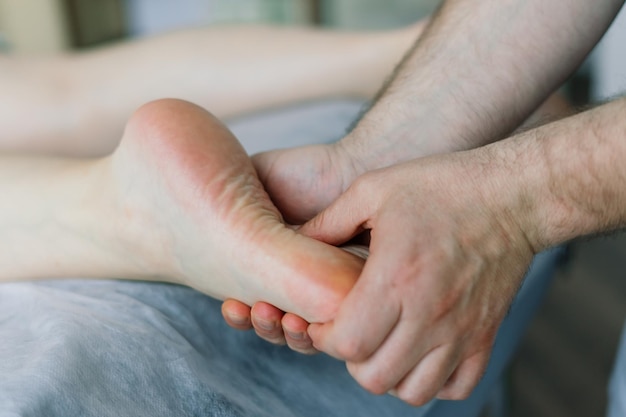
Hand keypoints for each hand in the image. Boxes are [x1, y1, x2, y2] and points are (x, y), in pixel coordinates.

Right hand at [221, 142, 364, 351]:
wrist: (347, 171)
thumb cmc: (302, 175)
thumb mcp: (252, 187)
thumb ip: (227, 208)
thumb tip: (204, 235)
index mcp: (269, 264)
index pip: (248, 303)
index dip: (238, 312)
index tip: (230, 305)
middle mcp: (295, 282)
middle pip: (270, 322)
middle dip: (254, 323)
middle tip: (246, 309)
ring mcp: (322, 292)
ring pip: (297, 333)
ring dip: (278, 332)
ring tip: (272, 314)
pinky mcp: (349, 299)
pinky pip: (329, 330)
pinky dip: (310, 334)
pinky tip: (300, 321)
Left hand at [300, 146, 536, 404]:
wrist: (512, 196)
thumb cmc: (441, 187)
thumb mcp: (373, 189)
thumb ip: (327, 222)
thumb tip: (292, 242)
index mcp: (395, 278)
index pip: (347, 344)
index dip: (323, 338)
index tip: (322, 320)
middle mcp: (429, 314)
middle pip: (374, 377)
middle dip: (350, 359)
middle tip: (351, 331)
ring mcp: (461, 331)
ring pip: (412, 391)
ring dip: (387, 374)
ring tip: (383, 343)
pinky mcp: (485, 336)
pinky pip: (455, 387)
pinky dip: (431, 381)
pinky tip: (419, 352)